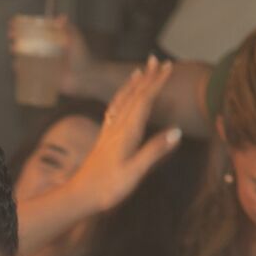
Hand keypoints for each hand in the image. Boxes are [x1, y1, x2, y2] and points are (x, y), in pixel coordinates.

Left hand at [70, 58, 182, 214]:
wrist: (78, 196)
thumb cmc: (107, 188)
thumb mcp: (134, 172)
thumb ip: (155, 151)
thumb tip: (177, 131)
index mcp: (127, 133)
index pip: (144, 101)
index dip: (157, 83)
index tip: (168, 67)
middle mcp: (117, 128)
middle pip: (134, 96)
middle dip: (148, 77)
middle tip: (158, 59)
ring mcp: (108, 132)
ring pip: (122, 101)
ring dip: (133, 84)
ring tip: (139, 70)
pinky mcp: (103, 139)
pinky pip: (113, 111)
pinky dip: (120, 99)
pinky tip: (120, 99)